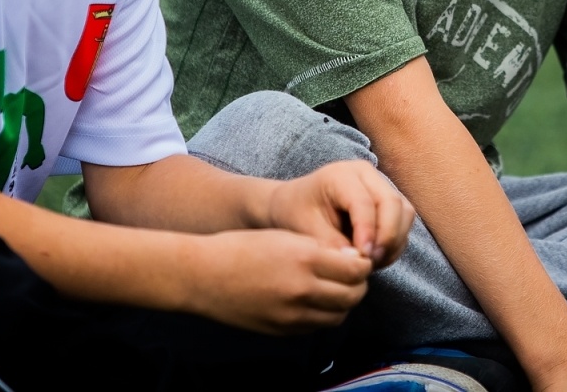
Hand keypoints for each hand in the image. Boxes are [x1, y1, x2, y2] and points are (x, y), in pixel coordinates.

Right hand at [188, 228, 372, 333]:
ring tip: (334, 289)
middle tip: (352, 275)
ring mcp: (292, 314)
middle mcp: (302, 289)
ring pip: (338, 315)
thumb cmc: (242, 247)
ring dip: (343, 303)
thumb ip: (320, 248)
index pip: (356, 270)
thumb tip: (350, 261)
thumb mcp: (285, 236)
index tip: (358, 259)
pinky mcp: (282, 330)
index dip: (362, 264)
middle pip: (353, 296)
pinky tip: (315, 301)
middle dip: (358, 285)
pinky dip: (323, 314)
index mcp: (305, 258)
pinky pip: (317, 326)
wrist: (204, 275)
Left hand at [264, 160, 414, 266]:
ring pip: (404, 211)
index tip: (363, 259)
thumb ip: (332, 244)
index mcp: (341, 175)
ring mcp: (380, 183)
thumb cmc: (297, 213)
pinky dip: (396, 241)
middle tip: (371, 262)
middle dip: (388, 237)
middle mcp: (365, 173)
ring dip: (395, 240)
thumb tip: (358, 261)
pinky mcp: (388, 198)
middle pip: (392, 203)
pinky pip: (404, 219)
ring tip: (373, 262)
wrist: (295, 203)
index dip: (368, 232)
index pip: (364, 202)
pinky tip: (377, 257)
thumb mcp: (306, 229)